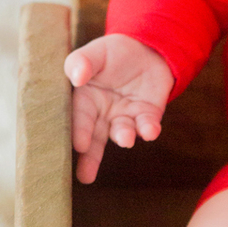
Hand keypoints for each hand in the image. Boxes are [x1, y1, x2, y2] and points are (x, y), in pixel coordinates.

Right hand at [64, 33, 174, 183]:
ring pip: (122, 132)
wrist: (146, 49)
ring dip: (124, 137)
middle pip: (95, 138)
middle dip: (90, 158)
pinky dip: (149, 130)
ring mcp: (125, 117)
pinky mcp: (147, 117)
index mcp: (85, 100)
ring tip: (126, 139)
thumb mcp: (96, 52)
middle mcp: (103, 114)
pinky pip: (147, 126)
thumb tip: (77, 76)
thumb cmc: (113, 53)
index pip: (79, 117)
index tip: (79, 145)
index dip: (79, 131)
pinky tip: (150, 131)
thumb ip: (83, 62)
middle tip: (85, 177)